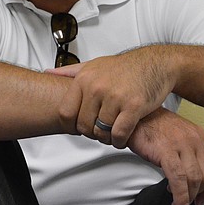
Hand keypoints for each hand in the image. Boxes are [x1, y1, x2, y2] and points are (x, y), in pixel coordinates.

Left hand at [48, 47, 175, 147]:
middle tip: (99, 131)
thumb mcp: (93, 65)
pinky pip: (119, 134)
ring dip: (106, 138)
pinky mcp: (134, 106)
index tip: (80, 127)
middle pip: (83, 126)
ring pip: (100, 132)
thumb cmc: (124, 67)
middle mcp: (97, 87)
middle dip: (91, 133)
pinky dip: (119, 141)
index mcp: (84, 80)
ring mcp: (115, 97)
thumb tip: (48, 72)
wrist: (155, 64)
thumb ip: (70, 72)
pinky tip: (122, 137)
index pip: (65, 113)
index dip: (71, 125)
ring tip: (111, 133)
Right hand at [127, 108, 203, 204]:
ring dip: (187, 199)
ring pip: (194, 180)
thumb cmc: (150, 128)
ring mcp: (182, 144)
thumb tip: (189, 182)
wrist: (132, 116)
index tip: (202, 199)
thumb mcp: (177, 138)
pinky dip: (180, 196)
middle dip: (199, 196)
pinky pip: (179, 179)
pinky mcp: (167, 150)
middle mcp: (195, 140)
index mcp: (200, 137)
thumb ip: (187, 155)